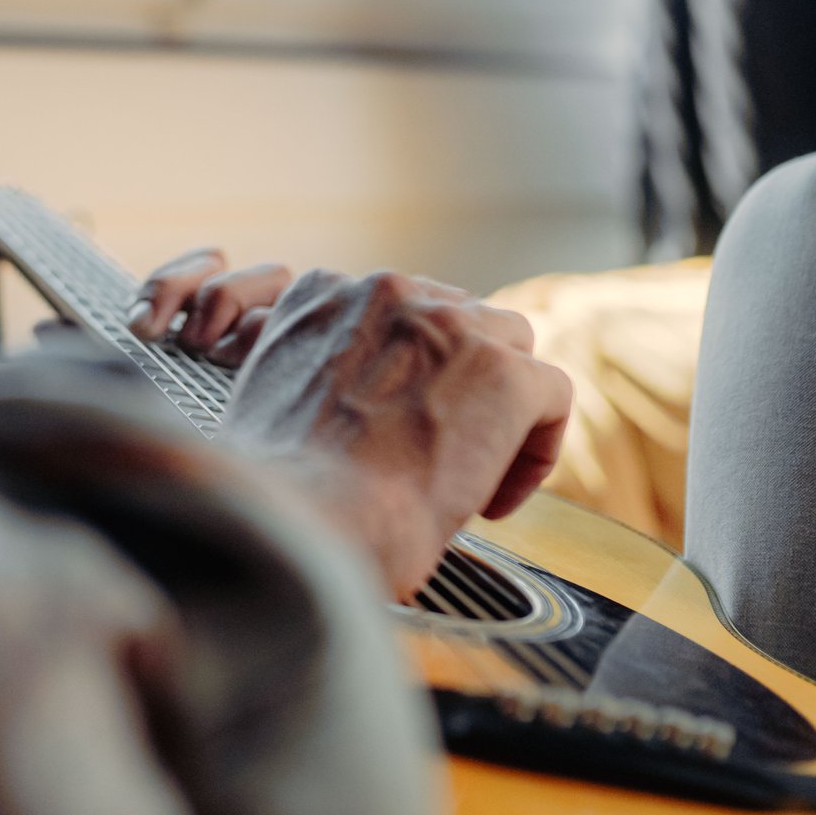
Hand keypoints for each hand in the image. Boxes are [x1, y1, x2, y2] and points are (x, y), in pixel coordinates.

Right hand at [136, 257, 568, 599]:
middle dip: (454, 380)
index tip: (388, 423)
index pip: (387, 311)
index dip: (398, 371)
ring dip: (499, 405)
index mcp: (319, 295)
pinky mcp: (504, 375)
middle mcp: (386, 293)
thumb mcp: (264, 403)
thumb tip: (340, 411)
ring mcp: (450, 328)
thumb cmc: (274, 492)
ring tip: (471, 474)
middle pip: (452, 320)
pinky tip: (494, 501)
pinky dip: (535, 449)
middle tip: (434, 449)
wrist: (296, 522)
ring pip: (509, 346)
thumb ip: (307, 380)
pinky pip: (551, 394)